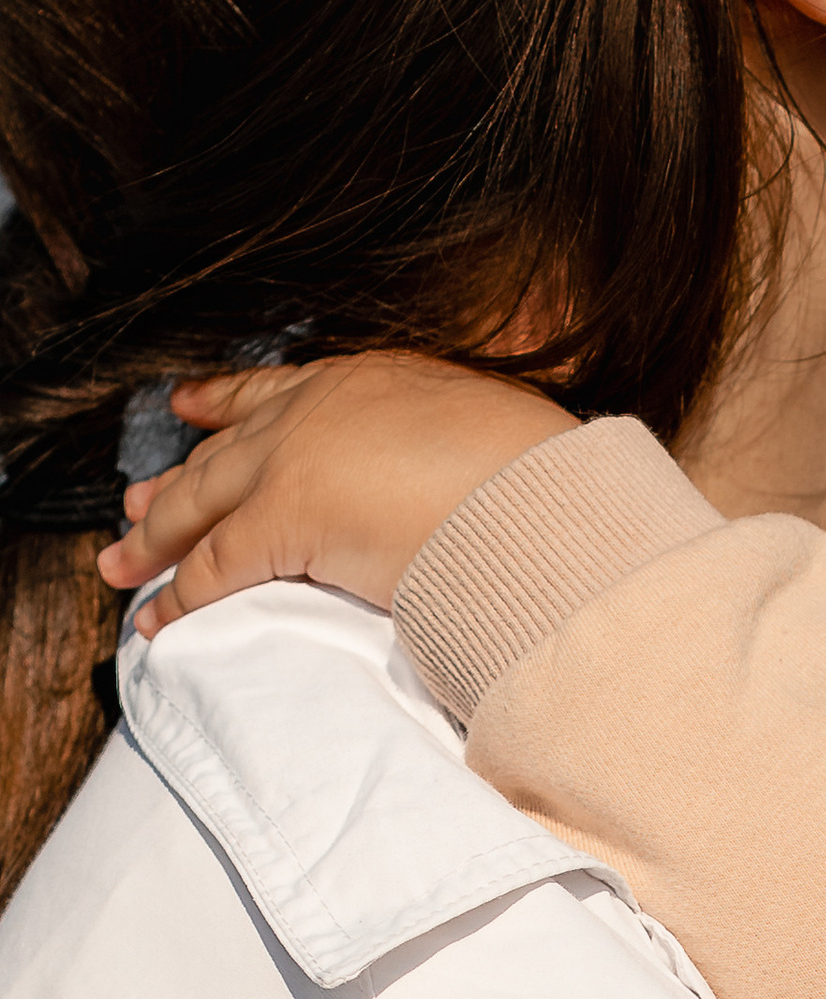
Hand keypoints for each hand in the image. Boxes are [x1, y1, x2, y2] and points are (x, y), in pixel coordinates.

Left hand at [98, 355, 573, 634]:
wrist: (533, 494)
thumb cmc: (531, 469)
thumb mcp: (481, 426)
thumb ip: (438, 440)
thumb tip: (443, 468)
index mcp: (368, 380)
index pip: (277, 389)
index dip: (225, 400)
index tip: (188, 403)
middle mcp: (319, 410)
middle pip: (223, 448)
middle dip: (175, 480)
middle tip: (135, 501)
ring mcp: (294, 460)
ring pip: (199, 502)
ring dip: (154, 538)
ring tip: (120, 565)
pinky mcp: (282, 519)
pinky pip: (212, 567)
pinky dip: (179, 597)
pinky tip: (158, 619)